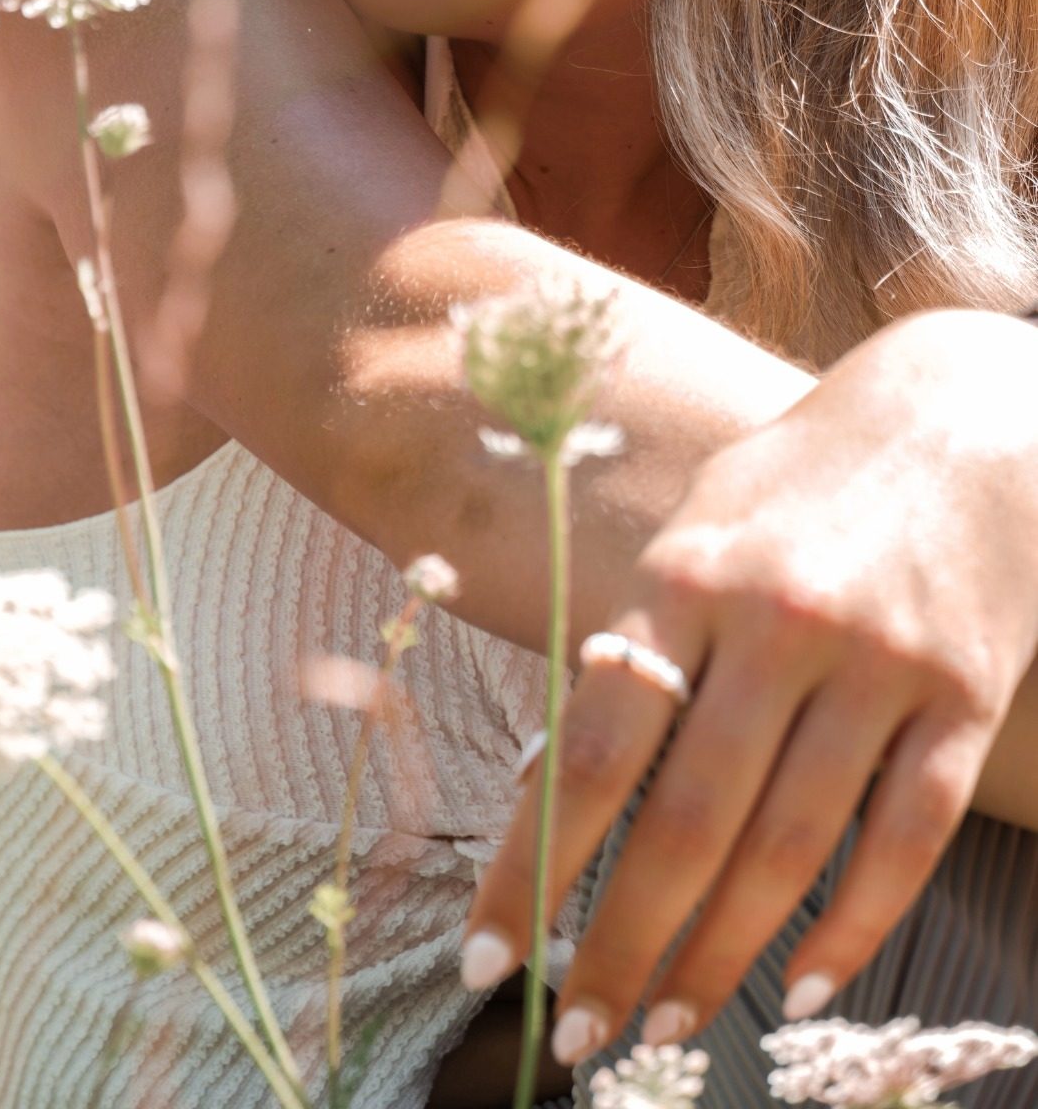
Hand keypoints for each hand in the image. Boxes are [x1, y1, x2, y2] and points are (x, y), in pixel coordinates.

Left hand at [461, 309, 1037, 1069]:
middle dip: (622, 941)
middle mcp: (778, 622)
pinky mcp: (963, 697)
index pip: (593, 746)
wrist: (963, 419)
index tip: (488, 954)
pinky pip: (904, 835)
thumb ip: (639, 635)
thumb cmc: (798, 480)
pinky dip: (855, 923)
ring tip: (671, 1019)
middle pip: (687, 821)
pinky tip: (805, 983)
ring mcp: (878, 663)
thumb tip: (558, 771)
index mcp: (688, 575)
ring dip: (723, 953)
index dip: (534, 864)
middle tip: (579, 1032)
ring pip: (790, 845)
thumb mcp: (699, 523)